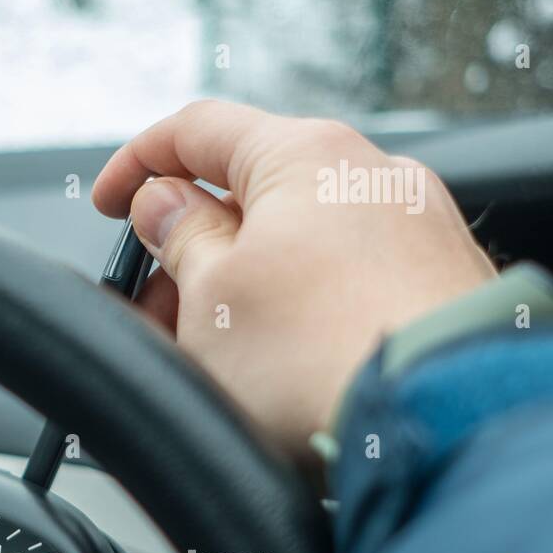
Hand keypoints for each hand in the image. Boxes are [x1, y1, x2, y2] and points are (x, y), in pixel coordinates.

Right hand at [92, 100, 496, 462]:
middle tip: (156, 306)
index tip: (112, 201)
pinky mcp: (440, 283)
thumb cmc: (322, 356)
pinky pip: (345, 277)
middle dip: (191, 248)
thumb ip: (177, 235)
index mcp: (307, 153)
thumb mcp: (209, 293)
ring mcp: (416, 228)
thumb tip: (164, 204)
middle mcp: (372, 174)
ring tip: (211, 351)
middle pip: (251, 191)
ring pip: (298, 241)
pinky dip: (297, 304)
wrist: (438, 424)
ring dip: (240, 283)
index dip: (139, 163)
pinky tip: (274, 359)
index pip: (198, 128)